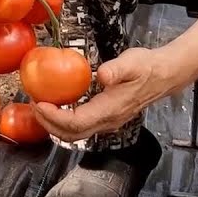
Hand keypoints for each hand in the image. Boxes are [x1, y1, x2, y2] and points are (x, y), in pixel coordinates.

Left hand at [31, 47, 184, 141]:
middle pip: (72, 134)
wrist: (164, 74)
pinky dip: (65, 120)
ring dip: (55, 124)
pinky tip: (59, 105)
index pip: (77, 122)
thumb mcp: (131, 62)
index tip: (39, 103)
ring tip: (41, 106)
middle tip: (33, 105)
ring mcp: (108, 121)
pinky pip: (82, 126)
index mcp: (110, 110)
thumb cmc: (147, 67)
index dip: (55, 117)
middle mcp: (108, 121)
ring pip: (76, 133)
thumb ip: (116, 70)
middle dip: (49, 123)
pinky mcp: (108, 117)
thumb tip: (101, 75)